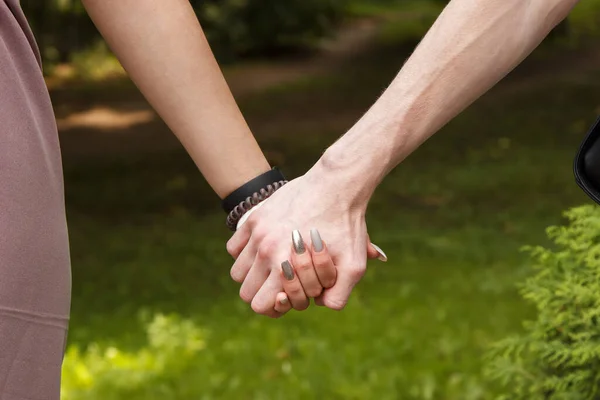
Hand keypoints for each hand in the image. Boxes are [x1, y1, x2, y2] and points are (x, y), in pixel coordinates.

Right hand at [226, 161, 380, 316]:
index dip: (276, 306)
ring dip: (253, 275)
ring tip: (274, 269)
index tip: (291, 296)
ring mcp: (256, 233)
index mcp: (284, 266)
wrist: (337, 185)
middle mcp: (265, 250)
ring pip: (237, 272)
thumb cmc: (347, 225)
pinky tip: (265, 251)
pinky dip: (245, 253)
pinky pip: (234, 247)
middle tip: (284, 285)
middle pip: (245, 292)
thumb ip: (338, 296)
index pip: (259, 305)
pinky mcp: (255, 218)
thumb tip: (319, 305)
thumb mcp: (354, 266)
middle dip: (264, 294)